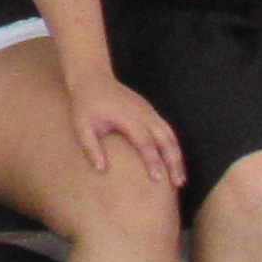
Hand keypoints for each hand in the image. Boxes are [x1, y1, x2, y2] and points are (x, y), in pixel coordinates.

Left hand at [67, 70, 184, 188]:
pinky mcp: (150, 112)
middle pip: (166, 140)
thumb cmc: (85, 105)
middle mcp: (143, 114)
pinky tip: (174, 163)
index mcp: (128, 117)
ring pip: (170, 135)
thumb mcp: (82, 126)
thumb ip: (90, 147)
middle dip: (174, 162)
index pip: (145, 142)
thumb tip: (100, 169)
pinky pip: (167, 131)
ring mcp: (149, 111)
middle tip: (178, 183)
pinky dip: (173, 147)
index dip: (153, 161)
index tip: (158, 178)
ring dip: (177, 156)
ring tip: (180, 178)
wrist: (93, 79)